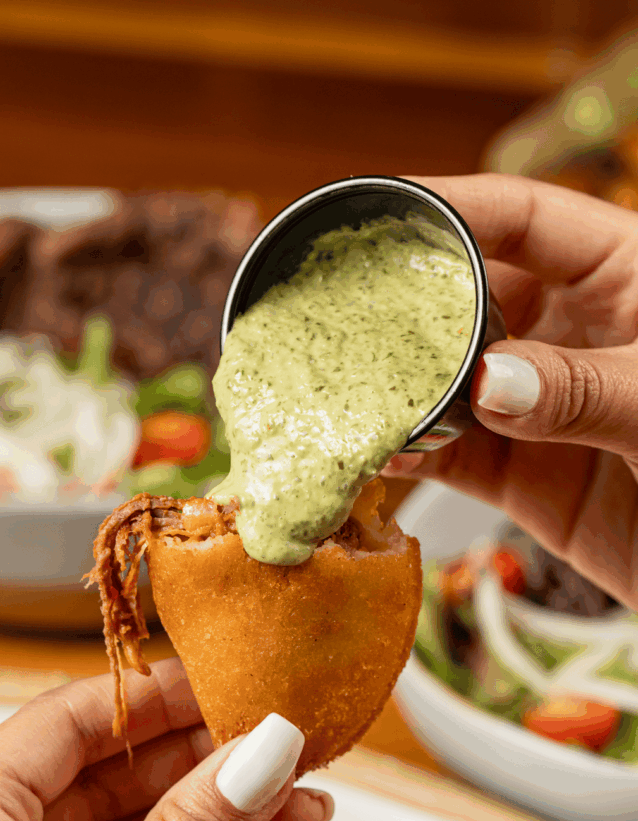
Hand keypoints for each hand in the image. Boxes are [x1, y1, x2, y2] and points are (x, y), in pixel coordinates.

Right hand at [384, 173, 637, 609]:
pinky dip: (413, 452)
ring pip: (451, 381)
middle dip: (410, 306)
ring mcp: (539, 404)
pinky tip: (384, 449)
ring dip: (402, 387)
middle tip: (349, 314)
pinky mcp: (519, 474)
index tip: (388, 214)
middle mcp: (571, 333)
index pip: (527, 219)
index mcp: (623, 276)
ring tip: (353, 388)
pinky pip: (451, 454)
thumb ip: (583, 388)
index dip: (457, 207)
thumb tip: (490, 382)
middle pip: (470, 298)